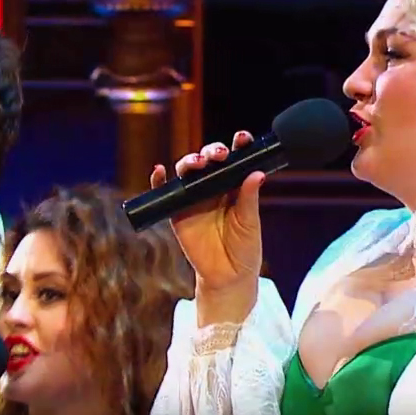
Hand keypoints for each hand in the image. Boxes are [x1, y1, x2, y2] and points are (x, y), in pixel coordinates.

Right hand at [150, 132, 264, 323]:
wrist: (228, 276)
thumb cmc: (245, 248)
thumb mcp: (250, 222)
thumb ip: (249, 198)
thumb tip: (257, 173)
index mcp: (234, 186)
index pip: (235, 159)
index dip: (237, 145)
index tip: (242, 138)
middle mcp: (213, 187)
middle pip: (209, 160)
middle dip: (212, 151)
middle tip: (219, 154)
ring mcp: (194, 198)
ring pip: (188, 171)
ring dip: (190, 161)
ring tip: (197, 163)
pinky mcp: (177, 211)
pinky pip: (165, 192)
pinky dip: (159, 180)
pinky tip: (159, 171)